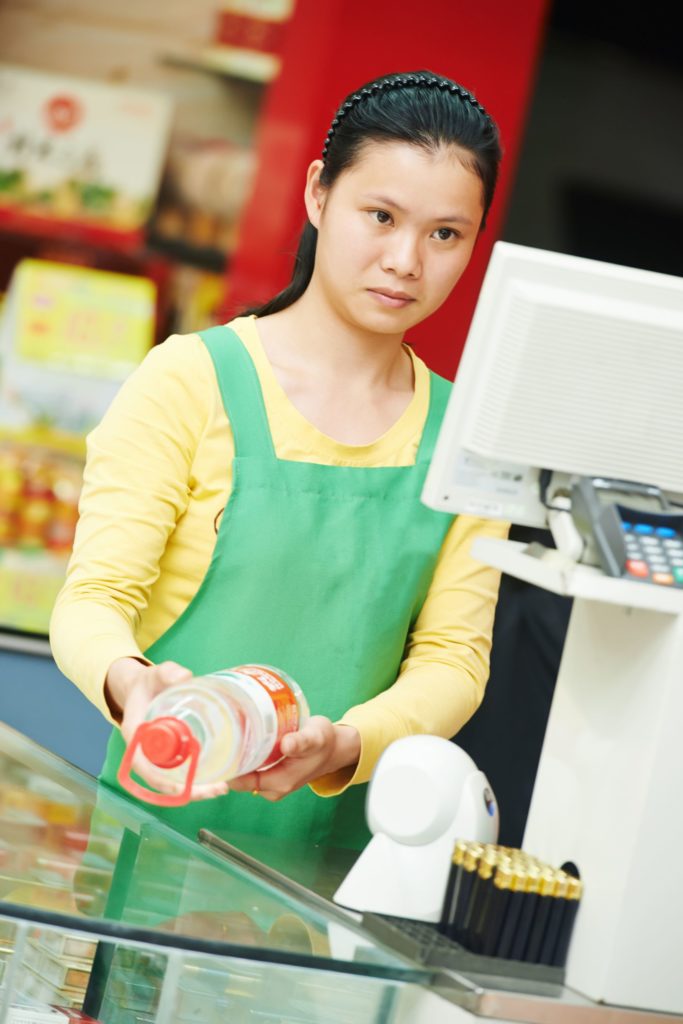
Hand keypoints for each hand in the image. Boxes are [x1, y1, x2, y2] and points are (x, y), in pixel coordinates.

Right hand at [107, 657, 229, 801]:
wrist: (145, 686)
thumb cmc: (149, 682)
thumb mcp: (157, 673)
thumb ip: (169, 673)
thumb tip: (185, 677)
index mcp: (135, 736)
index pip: (144, 766)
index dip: (163, 781)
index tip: (185, 786)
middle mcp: (143, 752)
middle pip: (162, 782)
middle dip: (189, 791)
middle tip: (219, 789)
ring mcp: (156, 756)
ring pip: (173, 782)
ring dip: (196, 790)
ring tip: (222, 788)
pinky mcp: (168, 754)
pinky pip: (179, 773)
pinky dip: (195, 780)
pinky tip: (217, 778)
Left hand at [229, 717, 360, 800]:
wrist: (332, 748)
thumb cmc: (323, 741)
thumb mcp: (315, 736)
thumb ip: (301, 741)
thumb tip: (287, 745)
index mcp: (280, 782)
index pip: (241, 781)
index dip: (227, 767)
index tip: (217, 747)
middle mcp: (273, 788)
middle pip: (238, 779)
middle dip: (228, 761)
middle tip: (219, 735)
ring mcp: (271, 783)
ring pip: (243, 774)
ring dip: (235, 758)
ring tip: (227, 734)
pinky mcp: (270, 775)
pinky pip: (249, 769)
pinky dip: (243, 757)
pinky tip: (239, 740)